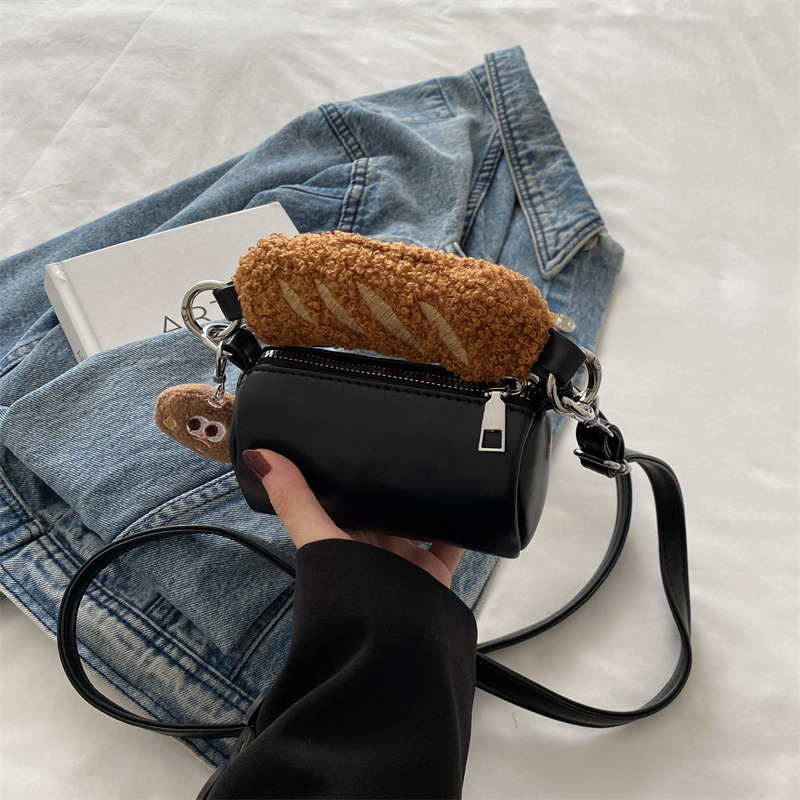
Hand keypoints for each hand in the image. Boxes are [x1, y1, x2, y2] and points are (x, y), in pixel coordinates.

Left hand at [242, 449, 463, 587]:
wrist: (389, 643)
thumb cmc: (345, 597)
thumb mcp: (317, 538)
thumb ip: (294, 500)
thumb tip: (259, 456)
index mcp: (340, 537)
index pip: (344, 497)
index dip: (348, 470)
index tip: (356, 437)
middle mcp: (371, 548)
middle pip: (384, 507)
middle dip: (393, 481)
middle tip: (406, 440)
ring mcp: (403, 560)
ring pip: (418, 520)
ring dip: (425, 499)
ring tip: (438, 461)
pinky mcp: (432, 572)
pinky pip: (451, 543)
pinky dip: (460, 526)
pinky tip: (467, 500)